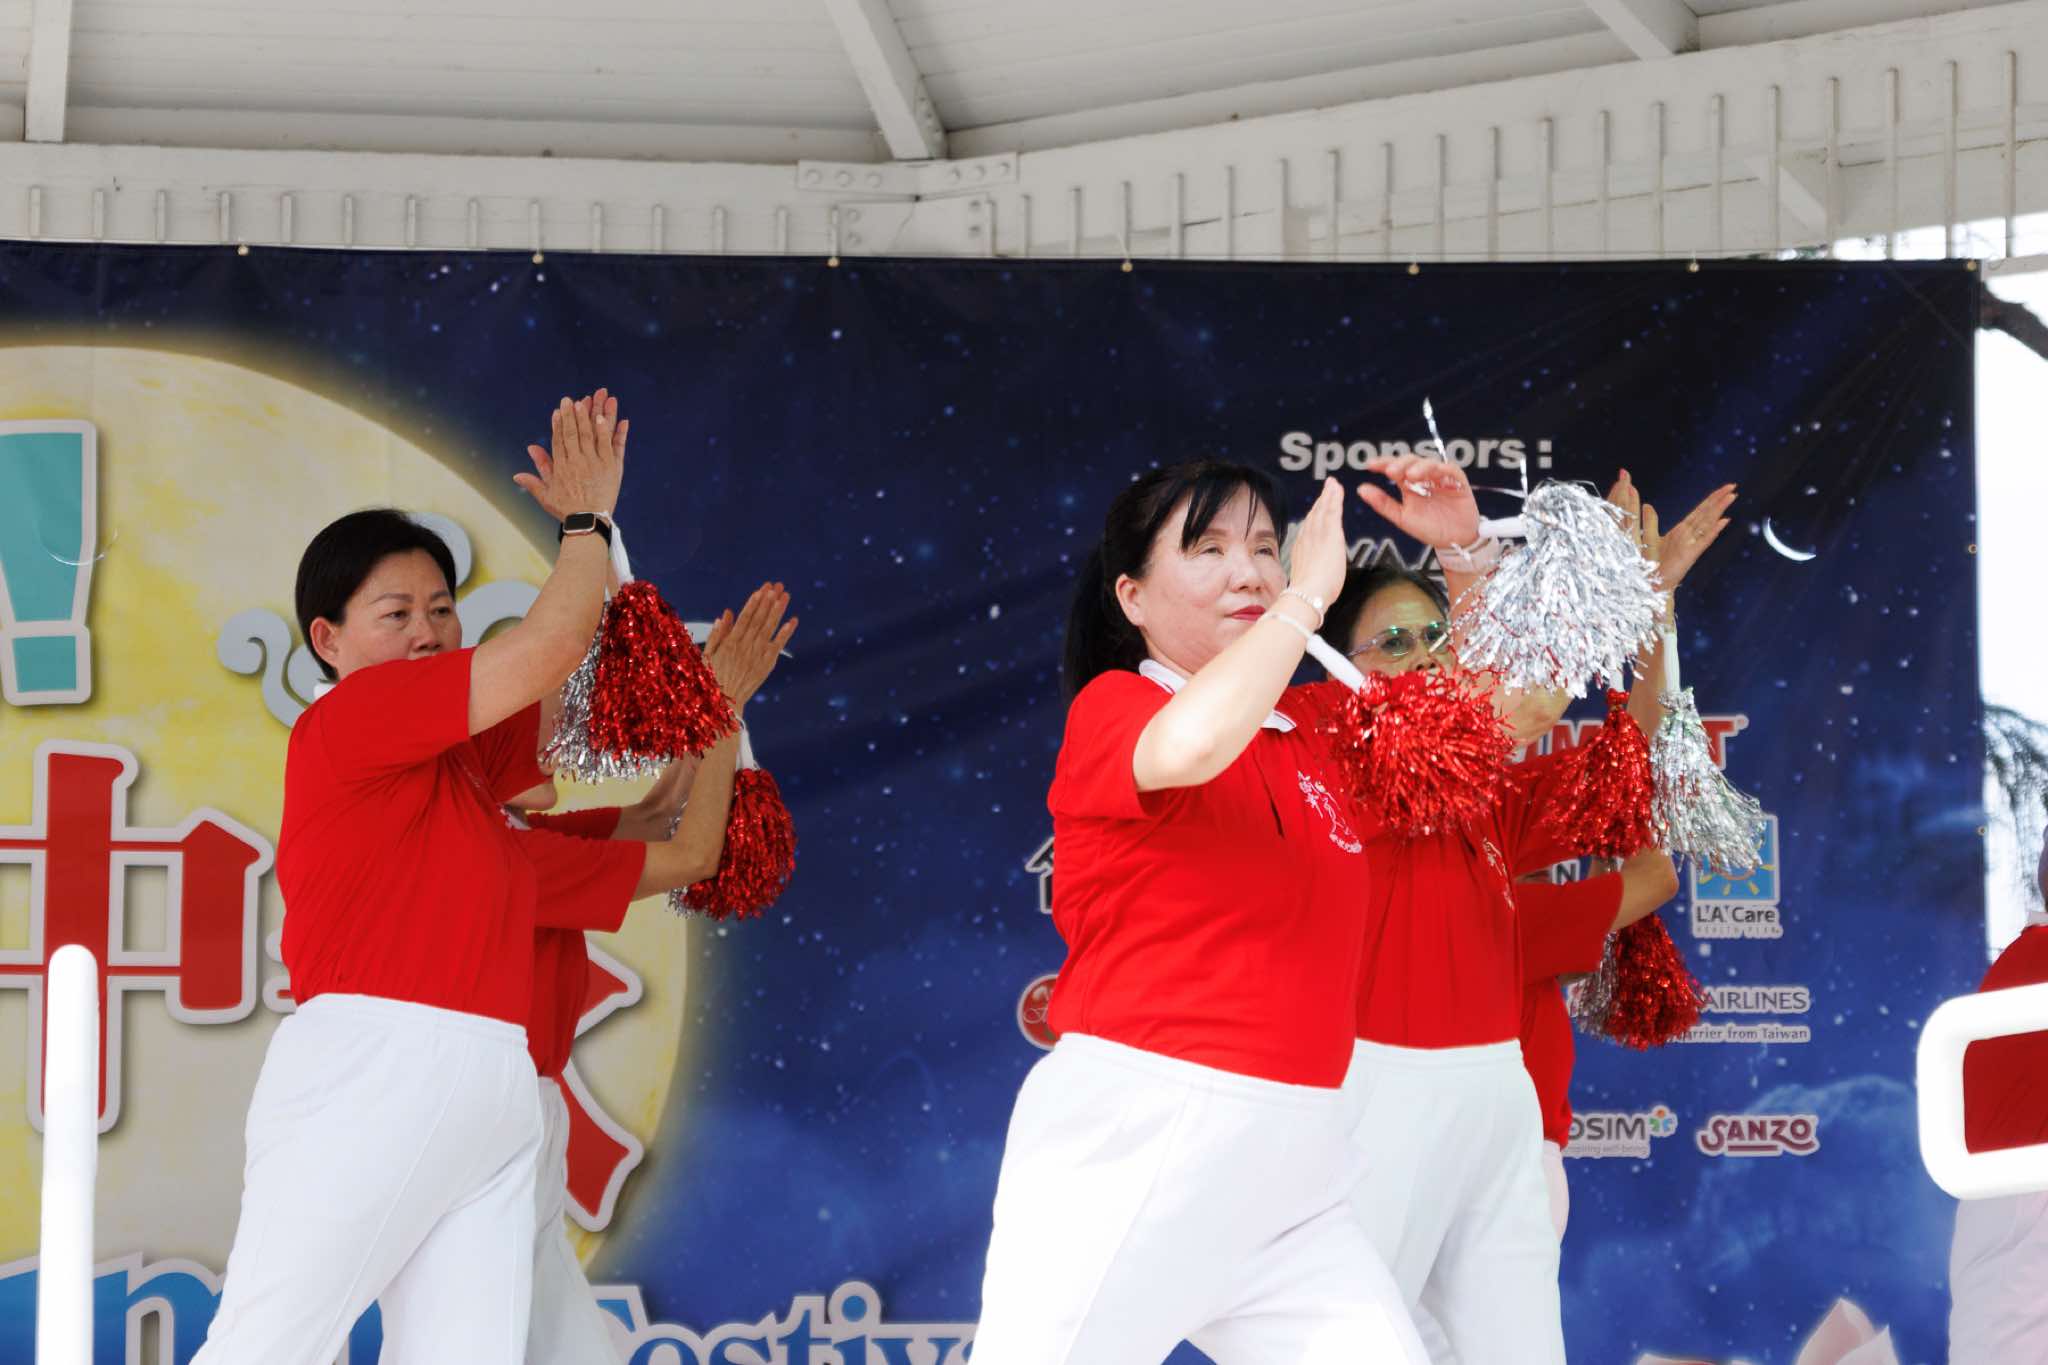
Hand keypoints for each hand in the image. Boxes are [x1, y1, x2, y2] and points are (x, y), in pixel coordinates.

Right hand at [515, 389, 627, 520]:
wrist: (588, 523)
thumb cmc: (566, 510)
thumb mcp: (546, 495)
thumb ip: (534, 479)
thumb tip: (516, 473)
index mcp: (561, 467)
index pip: (558, 440)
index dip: (559, 424)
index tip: (558, 410)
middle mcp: (577, 462)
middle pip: (573, 433)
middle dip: (571, 415)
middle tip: (570, 399)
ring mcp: (594, 463)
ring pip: (591, 435)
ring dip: (588, 417)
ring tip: (586, 401)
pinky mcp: (611, 467)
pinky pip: (610, 445)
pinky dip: (607, 431)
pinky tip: (604, 417)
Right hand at [703, 581, 796, 707]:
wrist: (724, 704)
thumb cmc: (711, 680)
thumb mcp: (707, 655)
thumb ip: (717, 635)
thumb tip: (724, 614)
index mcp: (730, 643)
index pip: (745, 618)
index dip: (754, 603)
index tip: (761, 590)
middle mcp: (746, 647)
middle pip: (759, 619)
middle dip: (768, 600)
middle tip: (776, 585)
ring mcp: (757, 656)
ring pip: (769, 629)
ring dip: (778, 611)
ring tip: (785, 595)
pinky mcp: (766, 665)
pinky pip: (778, 646)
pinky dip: (786, 633)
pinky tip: (793, 620)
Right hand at [1286, 478, 1348, 606]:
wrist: (1308, 595)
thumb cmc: (1308, 596)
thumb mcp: (1308, 583)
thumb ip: (1312, 576)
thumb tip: (1316, 582)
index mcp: (1301, 551)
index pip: (1309, 528)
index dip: (1314, 515)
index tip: (1318, 507)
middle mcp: (1307, 540)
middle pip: (1314, 515)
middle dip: (1321, 500)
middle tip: (1327, 487)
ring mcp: (1317, 535)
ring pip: (1323, 510)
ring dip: (1328, 495)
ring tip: (1333, 484)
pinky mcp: (1329, 534)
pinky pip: (1331, 511)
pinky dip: (1334, 499)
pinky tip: (1337, 490)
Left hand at [1357, 454, 1480, 550]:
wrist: (1453, 541)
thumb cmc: (1429, 528)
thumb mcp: (1402, 517)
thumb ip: (1383, 503)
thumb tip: (1361, 489)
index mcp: (1409, 484)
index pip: (1394, 468)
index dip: (1383, 463)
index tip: (1370, 465)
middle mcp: (1424, 478)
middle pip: (1411, 461)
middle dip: (1400, 464)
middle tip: (1391, 471)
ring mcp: (1441, 478)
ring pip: (1429, 463)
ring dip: (1419, 467)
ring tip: (1410, 475)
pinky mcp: (1458, 482)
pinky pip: (1451, 470)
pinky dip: (1442, 469)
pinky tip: (1434, 474)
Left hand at [1650, 482, 1735, 599]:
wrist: (1652, 584)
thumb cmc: (1651, 564)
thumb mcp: (1649, 537)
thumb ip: (1650, 521)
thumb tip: (1647, 505)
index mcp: (1681, 530)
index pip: (1699, 511)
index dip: (1711, 499)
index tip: (1723, 488)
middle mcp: (1688, 535)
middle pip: (1707, 514)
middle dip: (1719, 499)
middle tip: (1733, 486)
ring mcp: (1691, 544)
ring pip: (1708, 523)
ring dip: (1719, 510)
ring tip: (1731, 497)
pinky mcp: (1690, 555)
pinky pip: (1704, 540)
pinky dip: (1713, 530)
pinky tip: (1724, 521)